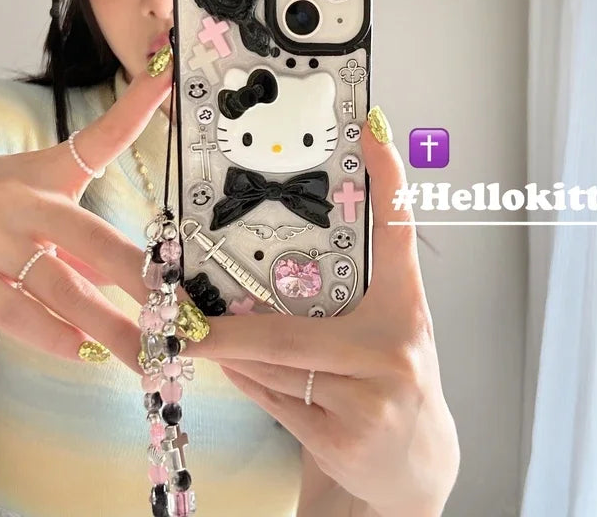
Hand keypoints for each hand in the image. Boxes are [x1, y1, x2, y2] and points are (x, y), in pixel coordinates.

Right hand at [0, 60, 173, 371]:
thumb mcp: (29, 195)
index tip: (167, 76)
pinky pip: (12, 312)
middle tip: (182, 310)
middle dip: (141, 278)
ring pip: (59, 286)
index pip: (99, 136)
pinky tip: (81, 352)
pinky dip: (50, 335)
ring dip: (106, 325)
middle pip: (92, 236)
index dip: (136, 105)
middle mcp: (21, 202)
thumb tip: (117, 276)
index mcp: (45, 173)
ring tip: (145, 352)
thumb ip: (76, 235)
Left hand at [182, 112, 459, 515]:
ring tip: (202, 341)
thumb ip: (340, 304)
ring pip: (275, 365)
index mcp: (406, 309)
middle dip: (228, 328)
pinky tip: (236, 374)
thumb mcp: (382, 335)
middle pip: (291, 327)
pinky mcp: (346, 437)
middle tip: (179, 312)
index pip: (398, 234)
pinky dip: (247, 384)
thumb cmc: (390, 384)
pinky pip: (274, 401)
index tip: (371, 128)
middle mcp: (396, 347)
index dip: (388, 180)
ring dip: (234, 355)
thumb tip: (260, 278)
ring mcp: (373, 396)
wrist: (417, 468)